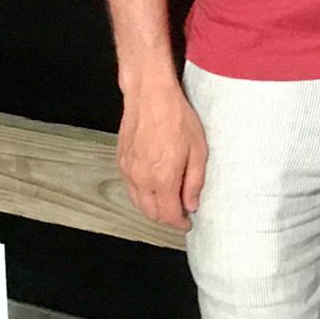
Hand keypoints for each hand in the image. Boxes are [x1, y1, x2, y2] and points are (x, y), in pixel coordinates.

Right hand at [117, 81, 206, 228]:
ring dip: (152, 206)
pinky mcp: (121, 160)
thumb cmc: (177, 117)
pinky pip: (130, 187)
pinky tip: (154, 183)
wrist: (150, 95)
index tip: (187, 222)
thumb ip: (194, 182)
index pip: (168, 215)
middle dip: (166, 217)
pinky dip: (141, 192)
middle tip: (180, 209)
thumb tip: (191, 204)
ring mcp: (128, 170)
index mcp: (163, 178)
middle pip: (151, 213)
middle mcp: (141, 178)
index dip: (179, 223)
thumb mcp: (198, 150)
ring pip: (137, 202)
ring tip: (168, 198)